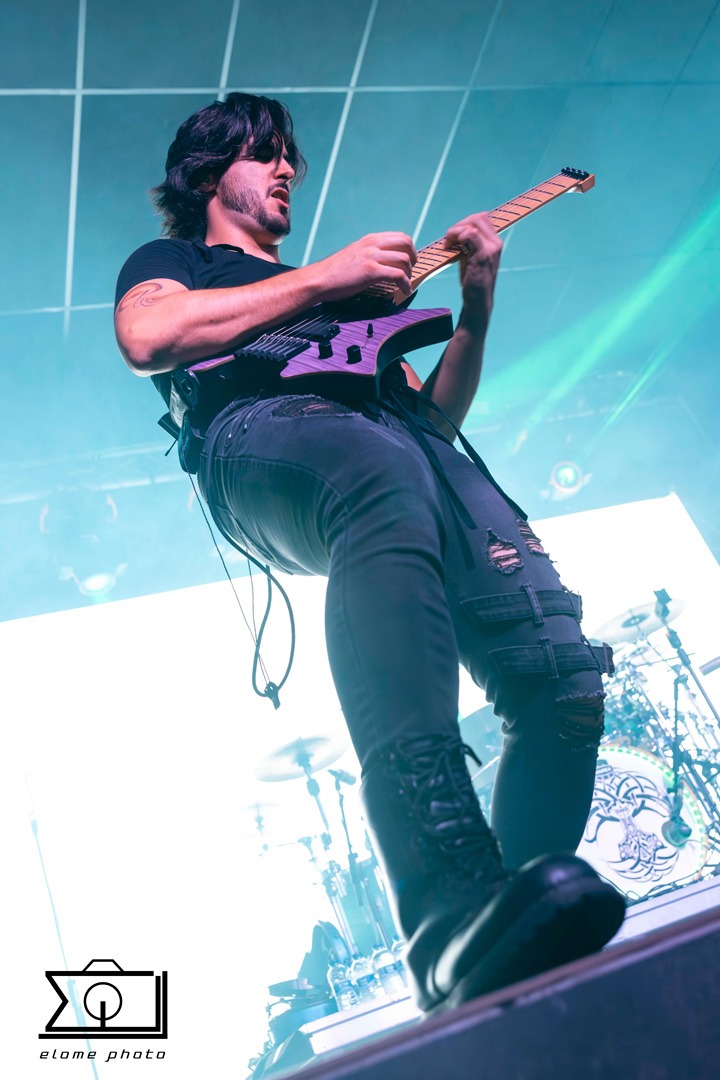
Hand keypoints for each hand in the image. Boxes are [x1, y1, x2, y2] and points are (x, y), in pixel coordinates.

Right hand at [318, 232, 416, 301]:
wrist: (319, 279)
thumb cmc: (335, 272)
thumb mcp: (355, 255)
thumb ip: (370, 254)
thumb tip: (384, 263)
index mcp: (369, 239)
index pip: (399, 236)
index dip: (409, 249)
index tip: (409, 261)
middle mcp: (372, 244)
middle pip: (406, 242)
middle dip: (414, 257)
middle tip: (412, 271)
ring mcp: (372, 256)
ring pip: (404, 259)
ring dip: (409, 274)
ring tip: (406, 284)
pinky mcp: (371, 271)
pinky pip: (398, 275)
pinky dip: (405, 284)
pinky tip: (404, 291)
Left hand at [444, 213, 501, 329]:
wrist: (478, 302)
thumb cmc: (473, 282)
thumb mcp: (472, 258)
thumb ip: (469, 244)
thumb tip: (458, 232)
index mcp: (495, 243)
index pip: (482, 219)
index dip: (465, 222)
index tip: (454, 236)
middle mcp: (496, 243)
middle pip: (478, 218)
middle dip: (459, 224)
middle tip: (448, 239)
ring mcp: (491, 249)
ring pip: (473, 223)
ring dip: (455, 231)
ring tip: (447, 244)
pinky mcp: (483, 256)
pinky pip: (470, 234)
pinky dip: (457, 236)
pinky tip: (449, 247)